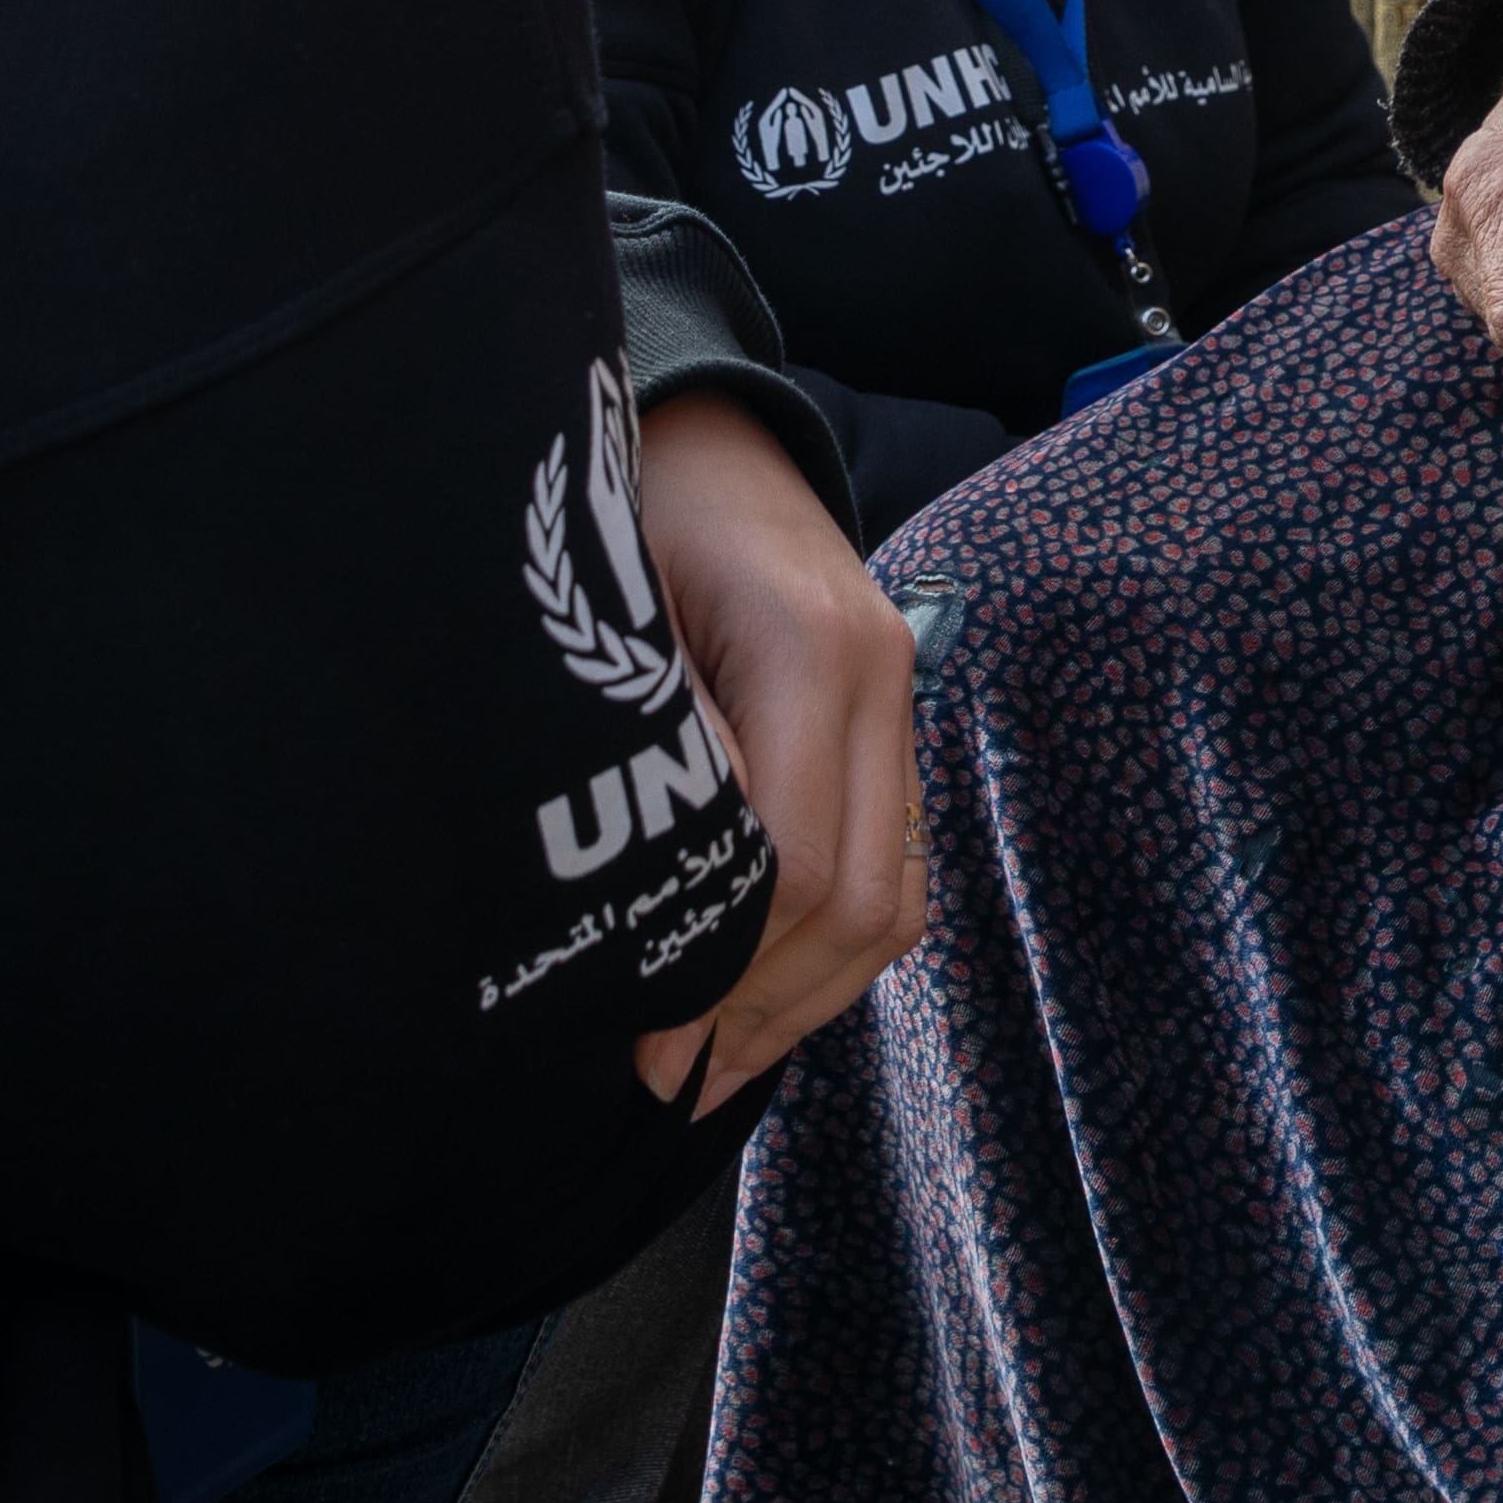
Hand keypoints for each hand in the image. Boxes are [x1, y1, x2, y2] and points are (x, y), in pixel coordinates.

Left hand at [617, 397, 922, 1109]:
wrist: (698, 422)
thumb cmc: (618, 505)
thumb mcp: (603, 614)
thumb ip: (642, 746)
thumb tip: (653, 906)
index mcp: (806, 640)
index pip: (796, 858)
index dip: (721, 966)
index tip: (641, 1039)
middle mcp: (878, 671)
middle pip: (862, 898)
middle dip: (765, 1008)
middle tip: (670, 1080)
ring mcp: (898, 694)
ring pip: (895, 897)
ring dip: (807, 999)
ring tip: (715, 1065)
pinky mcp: (891, 718)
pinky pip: (895, 863)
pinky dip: (835, 949)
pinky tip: (763, 995)